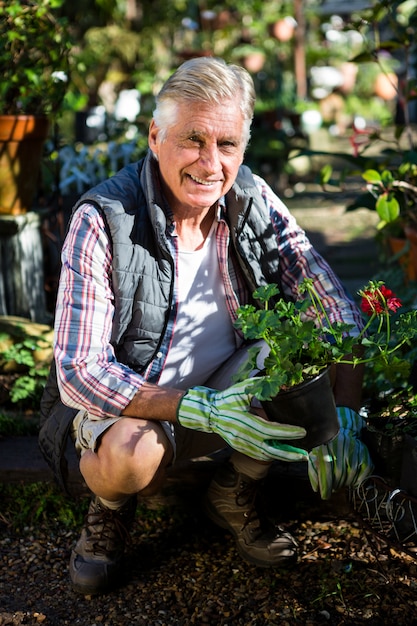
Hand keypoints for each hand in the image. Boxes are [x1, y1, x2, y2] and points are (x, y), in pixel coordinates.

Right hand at [177, 379, 308, 461]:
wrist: (209, 413)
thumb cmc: (226, 399)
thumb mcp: (241, 389)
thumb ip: (259, 385)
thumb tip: (278, 381)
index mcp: (246, 422)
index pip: (270, 430)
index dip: (287, 432)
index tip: (303, 432)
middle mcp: (245, 437)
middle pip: (270, 450)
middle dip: (289, 453)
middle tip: (305, 455)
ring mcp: (242, 445)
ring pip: (266, 455)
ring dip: (283, 457)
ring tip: (299, 456)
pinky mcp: (241, 448)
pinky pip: (259, 455)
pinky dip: (273, 456)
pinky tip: (284, 455)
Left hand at [308, 406, 373, 499]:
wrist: (336, 427)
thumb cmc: (324, 445)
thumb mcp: (314, 455)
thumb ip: (314, 472)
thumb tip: (316, 489)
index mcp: (327, 453)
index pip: (327, 476)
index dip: (326, 488)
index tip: (325, 496)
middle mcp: (341, 453)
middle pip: (339, 477)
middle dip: (335, 486)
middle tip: (333, 489)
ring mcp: (353, 453)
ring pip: (352, 476)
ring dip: (346, 483)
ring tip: (341, 484)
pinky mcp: (364, 453)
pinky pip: (365, 470)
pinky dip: (359, 479)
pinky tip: (353, 481)